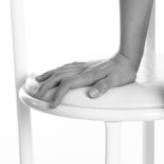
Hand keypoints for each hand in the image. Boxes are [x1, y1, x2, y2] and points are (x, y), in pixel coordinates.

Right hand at [23, 52, 137, 107]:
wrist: (127, 58)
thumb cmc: (122, 72)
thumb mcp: (116, 82)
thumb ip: (103, 87)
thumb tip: (91, 95)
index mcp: (87, 76)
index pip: (67, 85)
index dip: (58, 95)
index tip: (52, 105)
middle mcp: (81, 70)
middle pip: (58, 77)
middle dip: (45, 87)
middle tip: (36, 96)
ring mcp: (82, 66)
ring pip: (59, 70)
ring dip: (47, 76)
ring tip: (37, 82)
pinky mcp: (84, 64)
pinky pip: (66, 66)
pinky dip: (56, 69)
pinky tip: (53, 72)